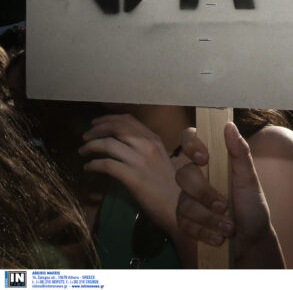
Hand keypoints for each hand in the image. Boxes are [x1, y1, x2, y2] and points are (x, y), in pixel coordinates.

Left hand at [79, 114, 180, 234]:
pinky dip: (93, 164)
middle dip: (97, 129)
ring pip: (109, 144)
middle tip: (85, 136)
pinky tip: (88, 168)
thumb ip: (145, 149)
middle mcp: (148, 145)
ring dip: (91, 146)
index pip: (128, 120)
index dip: (108, 119)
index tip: (95, 124)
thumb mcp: (161, 159)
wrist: (179, 204)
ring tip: (82, 151)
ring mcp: (141, 161)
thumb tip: (123, 144)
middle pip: (117, 127)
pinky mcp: (133, 177)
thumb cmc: (170, 184)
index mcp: (155, 139)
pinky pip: (107, 164)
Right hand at [175, 123, 284, 267]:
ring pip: (184, 203)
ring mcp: (189, 199)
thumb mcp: (250, 180)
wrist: (250, 240)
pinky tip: (218, 237)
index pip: (190, 140)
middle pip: (183, 174)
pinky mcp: (185, 220)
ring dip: (209, 218)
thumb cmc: (252, 206)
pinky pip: (184, 224)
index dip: (191, 145)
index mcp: (213, 162)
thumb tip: (229, 126)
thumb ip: (240, 153)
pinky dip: (204, 232)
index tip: (204, 158)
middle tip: (223, 205)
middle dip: (204, 193)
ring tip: (229, 227)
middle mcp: (198, 178)